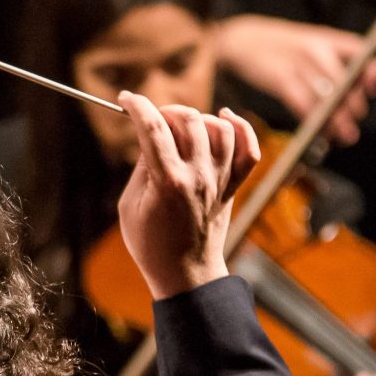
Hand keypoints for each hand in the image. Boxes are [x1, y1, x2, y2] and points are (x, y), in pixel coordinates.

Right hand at [116, 93, 258, 299]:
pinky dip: (240, 128)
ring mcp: (220, 182)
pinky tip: (224, 118)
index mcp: (168, 182)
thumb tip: (150, 135)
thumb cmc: (151, 245)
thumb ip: (141, 168)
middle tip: (153, 119)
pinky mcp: (233, 188)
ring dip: (198, 118)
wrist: (186, 275)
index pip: (153, 128)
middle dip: (166, 110)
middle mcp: (199, 177)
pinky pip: (248, 150)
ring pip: (220, 128)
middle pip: (189, 120)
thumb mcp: (130, 206)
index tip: (126, 100)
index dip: (137, 106)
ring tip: (182, 127)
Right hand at [208, 16, 375, 145]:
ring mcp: (298, 63)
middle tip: (353, 126)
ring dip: (338, 121)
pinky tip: (319, 131)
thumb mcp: (307, 43)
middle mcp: (316, 49)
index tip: (372, 88)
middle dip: (353, 107)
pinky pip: (305, 104)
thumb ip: (331, 62)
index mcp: (325, 38)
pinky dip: (314, 121)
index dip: (371, 71)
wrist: (238, 40)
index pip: (360, 51)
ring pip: (327, 98)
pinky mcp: (280, 79)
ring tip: (344, 136)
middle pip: (345, 82)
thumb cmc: (277, 48)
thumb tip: (354, 94)